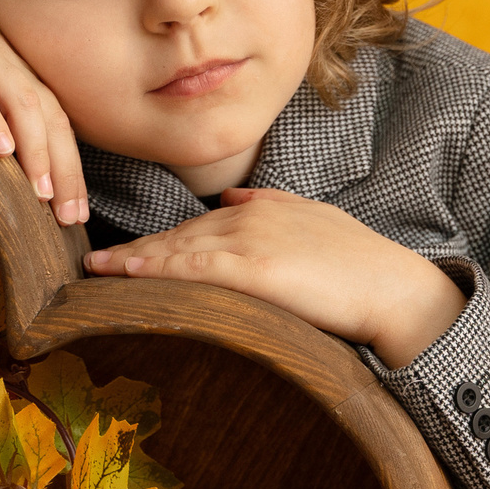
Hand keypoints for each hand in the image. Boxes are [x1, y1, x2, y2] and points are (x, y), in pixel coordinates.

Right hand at [0, 0, 88, 223]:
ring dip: (35, 150)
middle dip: (65, 171)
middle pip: (50, 121)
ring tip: (42, 194)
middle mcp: (10, 66)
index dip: (71, 170)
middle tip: (71, 218)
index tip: (77, 214)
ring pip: (21, 104)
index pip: (58, 127)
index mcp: (19, 75)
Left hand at [81, 187, 465, 367]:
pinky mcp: (252, 268)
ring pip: (177, 247)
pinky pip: (190, 266)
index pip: (199, 225)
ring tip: (97, 271)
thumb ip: (273, 208)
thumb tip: (233, 200)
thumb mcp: (316, 223)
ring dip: (133, 260)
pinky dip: (154, 268)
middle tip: (96, 263)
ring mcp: (249, 240)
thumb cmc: (364, 266)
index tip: (131, 251)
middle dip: (137, 248)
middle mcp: (249, 216)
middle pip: (179, 233)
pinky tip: (127, 273)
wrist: (393, 288)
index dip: (161, 240)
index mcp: (263, 207)